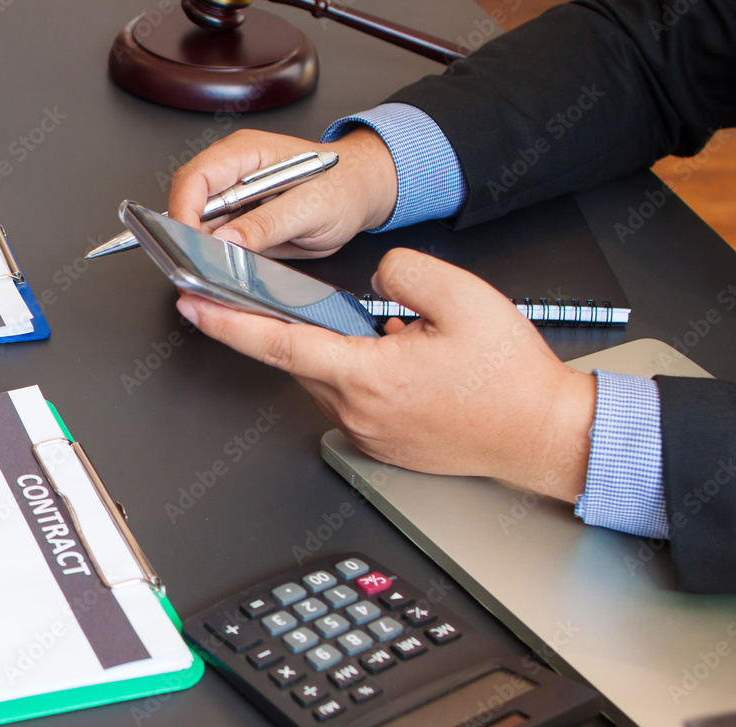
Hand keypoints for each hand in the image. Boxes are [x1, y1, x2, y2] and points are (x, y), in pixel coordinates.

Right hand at [166, 128, 397, 258]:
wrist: (361, 195)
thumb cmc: (344, 187)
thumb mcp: (310, 208)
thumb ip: (268, 224)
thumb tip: (227, 240)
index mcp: (247, 153)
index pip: (196, 178)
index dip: (183, 210)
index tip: (185, 242)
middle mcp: (235, 174)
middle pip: (190, 202)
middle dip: (186, 235)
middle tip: (195, 266)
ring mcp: (237, 200)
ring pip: (201, 226)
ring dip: (202, 250)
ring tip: (211, 272)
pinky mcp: (243, 223)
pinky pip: (219, 241)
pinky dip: (218, 257)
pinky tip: (226, 270)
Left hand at [176, 249, 596, 502]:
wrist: (541, 434)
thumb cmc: (508, 379)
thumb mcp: (463, 298)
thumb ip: (404, 273)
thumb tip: (376, 281)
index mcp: (368, 376)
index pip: (280, 343)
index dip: (230, 323)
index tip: (194, 307)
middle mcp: (358, 411)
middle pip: (300, 360)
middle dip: (292, 330)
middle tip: (293, 304)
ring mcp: (368, 433)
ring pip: (326, 380)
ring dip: (336, 352)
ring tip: (393, 339)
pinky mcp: (382, 444)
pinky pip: (350, 400)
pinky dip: (356, 375)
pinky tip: (399, 364)